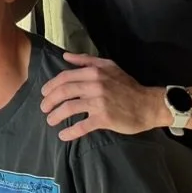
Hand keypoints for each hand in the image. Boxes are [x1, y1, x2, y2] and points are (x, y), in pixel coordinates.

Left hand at [40, 53, 163, 138]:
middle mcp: (94, 85)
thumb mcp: (108, 66)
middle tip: (43, 108)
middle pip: (63, 92)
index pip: (65, 77)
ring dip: (56, 115)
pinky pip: (83, 126)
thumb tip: (65, 56)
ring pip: (70, 108)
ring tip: (50, 121)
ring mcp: (99, 102)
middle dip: (49, 100)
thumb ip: (86, 60)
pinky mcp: (104, 118)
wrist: (148, 105)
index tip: (44, 93)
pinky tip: (63, 136)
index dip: (51, 85)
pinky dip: (70, 132)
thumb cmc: (127, 85)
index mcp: (93, 72)